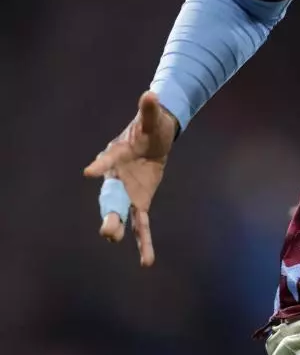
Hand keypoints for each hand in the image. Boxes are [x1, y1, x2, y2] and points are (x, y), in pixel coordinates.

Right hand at [83, 91, 177, 266]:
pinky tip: (147, 261)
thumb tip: (152, 93)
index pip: (108, 160)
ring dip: (117, 228)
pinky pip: (141, 225)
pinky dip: (143, 242)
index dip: (100, 165)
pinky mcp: (140, 202)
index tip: (89, 172)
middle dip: (108, 211)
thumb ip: (150, 109)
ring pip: (120, 213)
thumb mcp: (152, 119)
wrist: (155, 137)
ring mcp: (127, 192)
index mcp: (118, 155)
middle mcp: (117, 177)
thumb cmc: (150, 127)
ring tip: (112, 240)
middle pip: (109, 195)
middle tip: (106, 227)